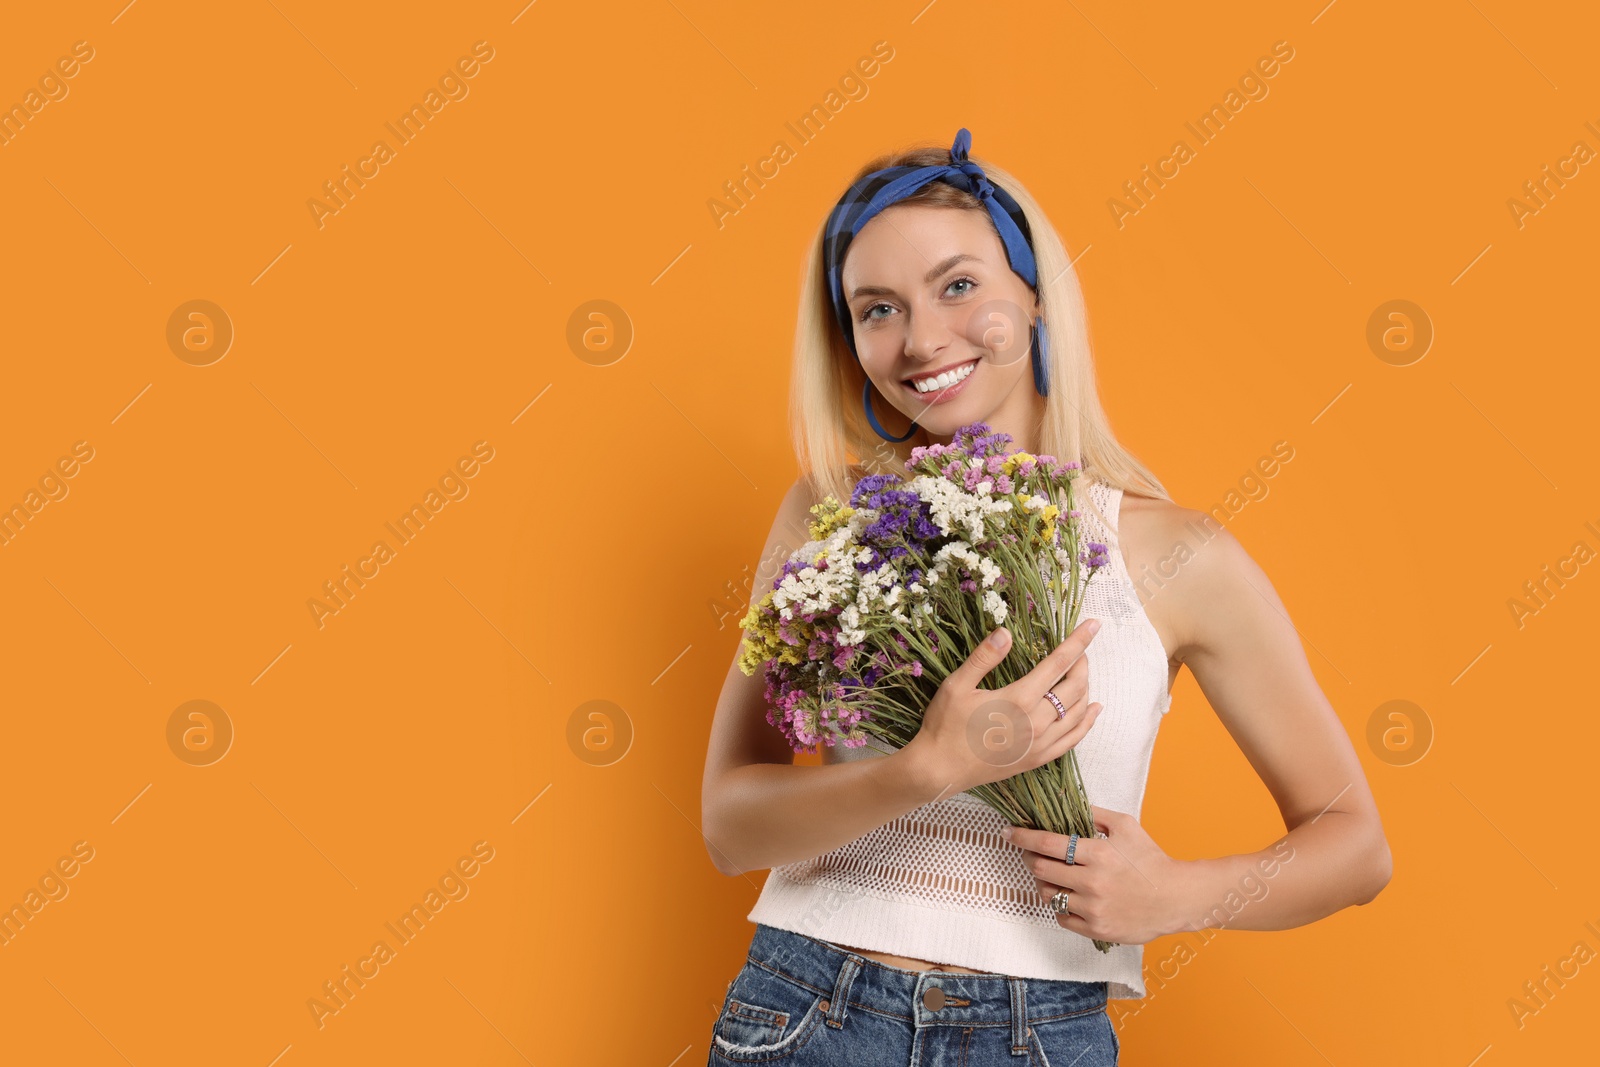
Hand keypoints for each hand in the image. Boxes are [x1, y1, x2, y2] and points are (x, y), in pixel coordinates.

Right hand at [901, 618, 1102, 797]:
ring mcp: (1041, 743)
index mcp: (1019, 699)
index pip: (1058, 663)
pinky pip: (1074, 739)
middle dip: (1082, 663)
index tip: (1094, 625)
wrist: (941, 769)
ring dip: (1086, 688)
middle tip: (1079, 650)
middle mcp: (1037, 721)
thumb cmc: (946, 725)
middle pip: (1075, 686)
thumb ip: (984, 657)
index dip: (1078, 641)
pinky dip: (1088, 721)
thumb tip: (1005, 632)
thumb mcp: (957, 685)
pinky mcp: (1039, 759)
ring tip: (1081, 673)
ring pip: (1079, 711)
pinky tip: (1094, 710)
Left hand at [1004, 805, 1191, 945]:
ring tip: (1052, 874)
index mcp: (1097, 853)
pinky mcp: (1095, 929)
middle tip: (1029, 853)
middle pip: (1040, 869)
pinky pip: (1062, 916)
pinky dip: (1060, 905)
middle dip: (1029, 858)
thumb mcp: (1126, 826)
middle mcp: (1092, 882)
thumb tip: (1067, 805)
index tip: (1008, 832)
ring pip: (1048, 894)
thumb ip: (1095, 814)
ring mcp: (1092, 908)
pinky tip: (1067, 895)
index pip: (1047, 843)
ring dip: (1043, 882)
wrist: (1175, 899)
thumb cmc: (1151, 860)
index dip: (1022, 836)